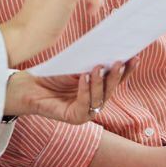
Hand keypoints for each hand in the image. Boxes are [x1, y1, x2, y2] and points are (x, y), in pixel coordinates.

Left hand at [5, 62, 127, 123]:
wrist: (30, 86)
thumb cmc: (53, 74)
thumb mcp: (76, 65)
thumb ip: (92, 62)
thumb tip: (110, 48)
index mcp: (99, 89)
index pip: (117, 80)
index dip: (127, 70)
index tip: (135, 56)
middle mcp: (96, 102)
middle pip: (111, 89)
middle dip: (117, 76)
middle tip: (120, 61)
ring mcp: (86, 112)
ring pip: (100, 98)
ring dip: (100, 82)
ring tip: (99, 67)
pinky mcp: (75, 118)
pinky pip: (84, 104)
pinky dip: (85, 90)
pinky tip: (84, 77)